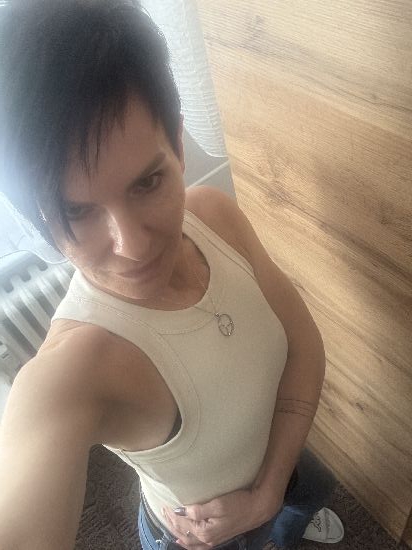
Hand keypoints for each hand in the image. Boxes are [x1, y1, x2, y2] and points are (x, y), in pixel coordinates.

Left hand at [162, 487, 282, 548]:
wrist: (257, 509)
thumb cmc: (239, 504)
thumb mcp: (218, 504)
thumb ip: (198, 510)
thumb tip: (182, 510)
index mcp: (205, 532)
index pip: (182, 523)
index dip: (172, 514)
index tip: (164, 504)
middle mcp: (207, 540)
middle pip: (183, 533)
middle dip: (171, 522)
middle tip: (163, 510)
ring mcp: (212, 540)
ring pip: (188, 540)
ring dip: (177, 531)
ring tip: (168, 522)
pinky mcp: (217, 538)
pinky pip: (197, 544)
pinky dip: (187, 542)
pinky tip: (182, 539)